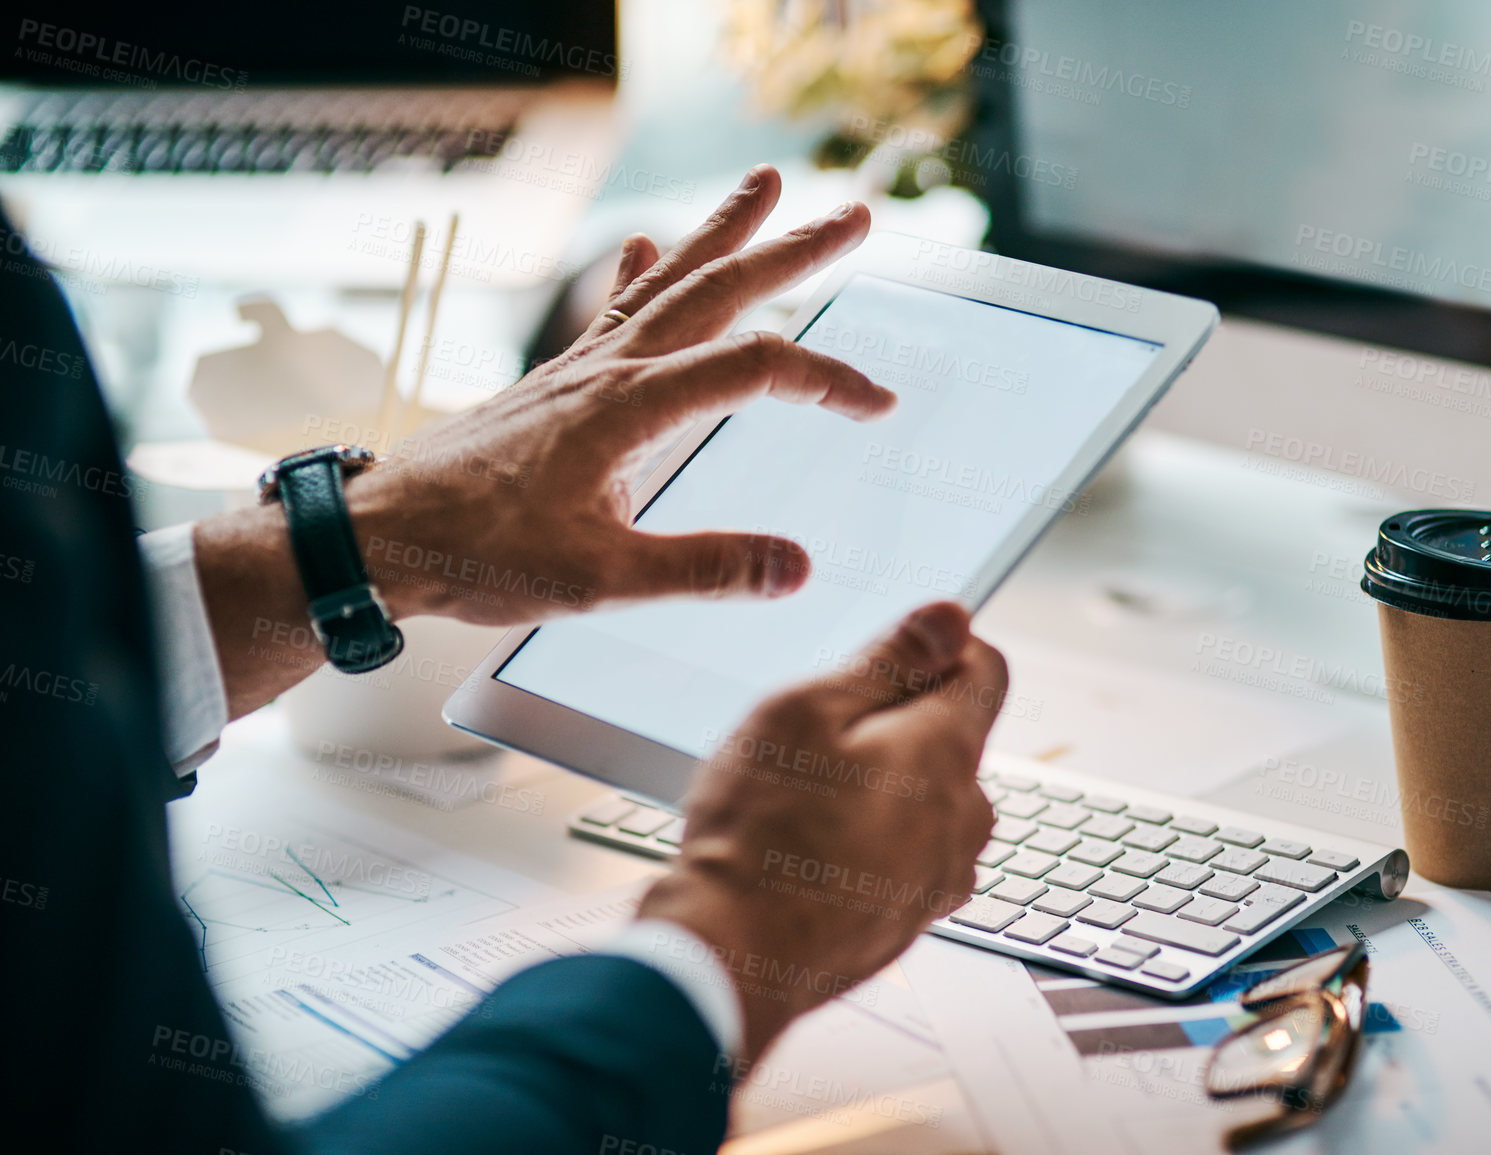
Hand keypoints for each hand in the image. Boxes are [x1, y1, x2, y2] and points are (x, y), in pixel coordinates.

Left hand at [344, 163, 892, 623]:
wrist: (383, 534)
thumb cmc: (479, 554)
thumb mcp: (602, 578)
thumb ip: (704, 569)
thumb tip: (793, 567)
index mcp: (630, 408)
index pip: (755, 369)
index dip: (827, 380)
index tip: (877, 402)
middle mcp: (608, 369)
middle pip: (719, 290)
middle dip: (792, 250)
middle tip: (851, 215)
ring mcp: (579, 368)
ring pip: (670, 283)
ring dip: (723, 233)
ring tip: (764, 185)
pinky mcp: (556, 382)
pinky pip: (611, 307)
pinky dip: (639, 270)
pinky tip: (648, 244)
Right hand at [635, 602, 1006, 1060]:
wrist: (731, 957)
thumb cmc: (759, 833)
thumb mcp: (809, 711)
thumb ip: (890, 660)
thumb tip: (952, 618)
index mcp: (948, 754)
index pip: (987, 669)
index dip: (936, 649)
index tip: (881, 661)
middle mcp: (964, 819)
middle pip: (951, 738)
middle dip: (894, 724)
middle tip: (815, 740)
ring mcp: (941, 878)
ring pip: (926, 801)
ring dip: (880, 788)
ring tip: (802, 802)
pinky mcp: (909, 920)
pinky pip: (903, 856)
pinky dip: (867, 843)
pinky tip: (805, 850)